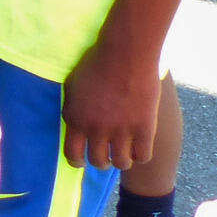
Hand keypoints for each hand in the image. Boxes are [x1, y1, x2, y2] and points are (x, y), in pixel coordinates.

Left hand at [61, 40, 160, 169]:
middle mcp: (96, 129)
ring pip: (122, 163)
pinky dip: (140, 155)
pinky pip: (143, 156)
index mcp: (76, 119)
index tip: (81, 161)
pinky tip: (139, 146)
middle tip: (106, 155)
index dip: (76, 161)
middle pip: (98, 162)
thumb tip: (74, 128)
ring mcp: (121, 131)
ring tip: (123, 151)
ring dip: (122, 160)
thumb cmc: (95, 64)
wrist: (124, 54)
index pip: (72, 154)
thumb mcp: (73, 87)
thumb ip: (73, 110)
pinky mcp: (144, 129)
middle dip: (101, 160)